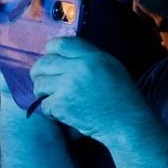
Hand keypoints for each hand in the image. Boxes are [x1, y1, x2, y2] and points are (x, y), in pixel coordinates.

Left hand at [28, 37, 143, 139]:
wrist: (127, 123)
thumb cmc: (122, 97)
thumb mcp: (112, 67)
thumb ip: (89, 57)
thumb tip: (62, 54)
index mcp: (94, 57)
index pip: (61, 43)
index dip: (51, 51)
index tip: (51, 59)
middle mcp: (80, 68)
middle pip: (44, 62)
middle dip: (40, 73)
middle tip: (45, 81)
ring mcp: (69, 86)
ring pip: (39, 83)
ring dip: (43, 92)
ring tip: (54, 97)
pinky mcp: (62, 105)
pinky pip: (43, 104)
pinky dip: (50, 111)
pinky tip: (62, 113)